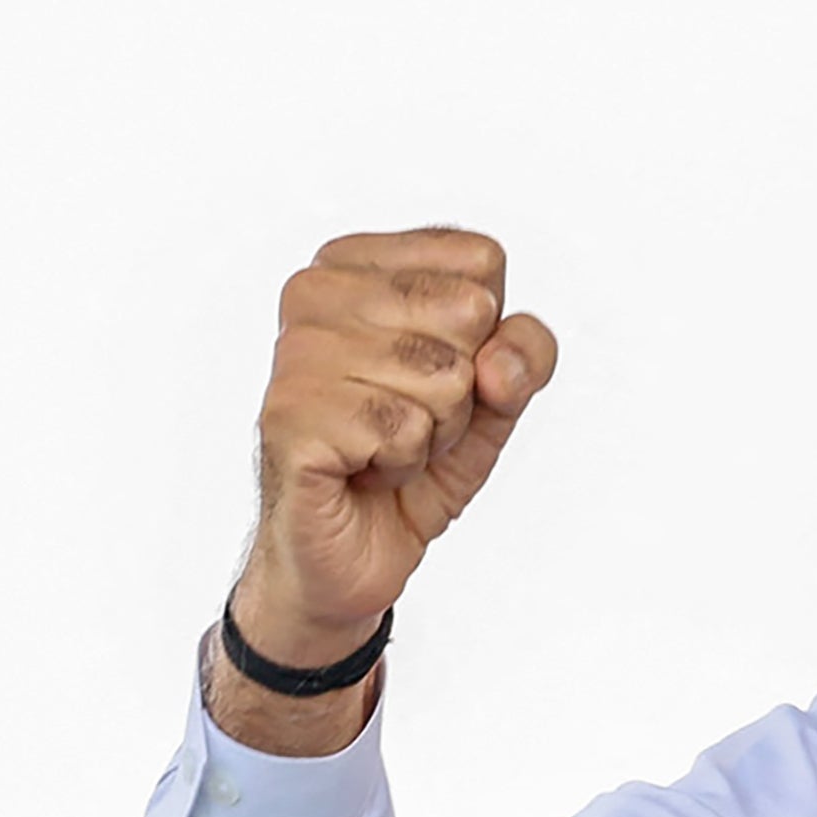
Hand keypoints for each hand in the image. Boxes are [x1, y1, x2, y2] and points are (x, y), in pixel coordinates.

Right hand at [229, 228, 559, 680]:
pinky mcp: (291, 414)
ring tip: (382, 448)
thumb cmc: (409, 462)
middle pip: (468, 310)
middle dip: (461, 388)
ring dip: (431, 433)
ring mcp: (296, 351)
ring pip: (443, 375)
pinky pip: (403, 428)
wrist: (348, 555)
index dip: (484, 335)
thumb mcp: (494, 399)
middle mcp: (315, 290)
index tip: (431, 375)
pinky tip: (361, 471)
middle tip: (406, 421)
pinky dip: (401, 465)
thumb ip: (525, 355)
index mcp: (356, 261)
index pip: (481, 261)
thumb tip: (498, 362)